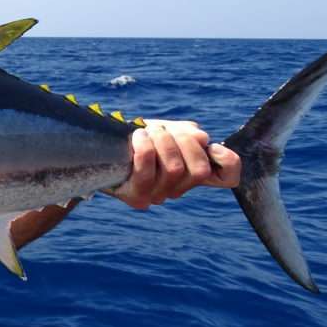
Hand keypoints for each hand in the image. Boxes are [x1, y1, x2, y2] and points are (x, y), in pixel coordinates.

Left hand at [111, 120, 241, 209]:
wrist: (97, 150)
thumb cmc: (135, 138)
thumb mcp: (165, 130)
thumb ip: (185, 134)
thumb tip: (202, 139)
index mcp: (190, 172)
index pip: (228, 177)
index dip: (229, 161)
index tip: (210, 145)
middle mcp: (178, 189)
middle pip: (199, 170)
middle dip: (182, 141)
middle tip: (162, 130)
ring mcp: (157, 196)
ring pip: (175, 169)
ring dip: (162, 141)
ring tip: (148, 132)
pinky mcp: (135, 196)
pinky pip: (147, 170)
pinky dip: (145, 147)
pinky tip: (138, 136)